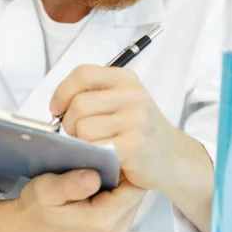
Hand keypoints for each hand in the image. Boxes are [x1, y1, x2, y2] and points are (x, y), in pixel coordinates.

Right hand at [0, 169, 145, 231]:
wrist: (27, 229)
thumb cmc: (35, 209)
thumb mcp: (46, 191)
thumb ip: (71, 185)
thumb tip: (94, 177)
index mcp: (102, 222)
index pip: (135, 186)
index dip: (127, 165)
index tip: (112, 151)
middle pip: (136, 191)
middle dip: (124, 171)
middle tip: (105, 156)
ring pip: (132, 195)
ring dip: (121, 180)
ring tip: (102, 166)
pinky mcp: (114, 230)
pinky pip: (125, 202)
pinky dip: (116, 189)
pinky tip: (101, 179)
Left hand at [50, 65, 178, 191]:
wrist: (175, 158)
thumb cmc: (141, 131)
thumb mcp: (124, 101)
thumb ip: (94, 95)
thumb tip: (57, 107)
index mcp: (126, 79)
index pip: (83, 73)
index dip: (62, 91)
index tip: (56, 109)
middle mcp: (133, 95)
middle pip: (78, 104)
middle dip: (69, 124)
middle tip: (79, 136)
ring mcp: (135, 119)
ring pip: (82, 128)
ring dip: (80, 142)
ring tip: (95, 146)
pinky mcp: (134, 145)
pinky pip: (94, 148)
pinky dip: (91, 156)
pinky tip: (102, 158)